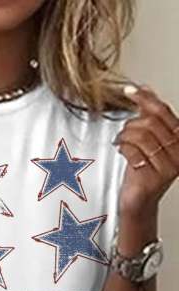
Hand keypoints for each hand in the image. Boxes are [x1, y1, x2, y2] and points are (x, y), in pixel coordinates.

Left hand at [113, 84, 178, 219]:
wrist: (138, 201)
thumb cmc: (142, 171)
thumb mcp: (149, 141)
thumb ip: (150, 117)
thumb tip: (146, 89)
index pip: (163, 112)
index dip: (145, 98)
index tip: (129, 90)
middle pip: (151, 122)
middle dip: (131, 124)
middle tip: (123, 132)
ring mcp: (168, 166)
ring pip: (141, 135)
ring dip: (125, 136)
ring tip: (121, 142)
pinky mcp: (154, 177)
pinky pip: (133, 151)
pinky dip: (123, 148)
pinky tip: (122, 151)